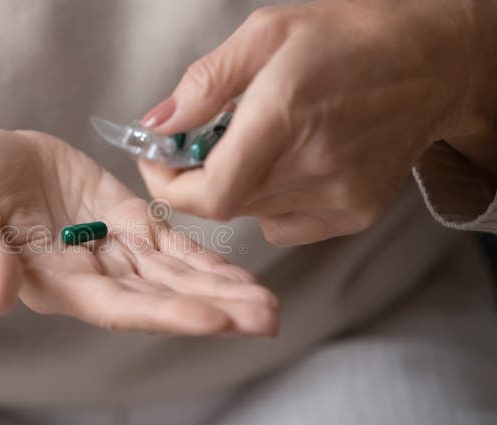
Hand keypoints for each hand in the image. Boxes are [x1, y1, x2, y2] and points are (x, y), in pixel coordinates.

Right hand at [0, 129, 277, 335]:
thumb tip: (0, 299)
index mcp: (55, 282)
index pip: (119, 306)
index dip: (166, 313)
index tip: (215, 321)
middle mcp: (92, 274)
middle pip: (160, 297)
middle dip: (213, 309)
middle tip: (267, 319)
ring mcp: (112, 246)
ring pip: (174, 273)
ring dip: (221, 288)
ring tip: (266, 303)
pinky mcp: (124, 216)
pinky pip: (170, 240)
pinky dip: (205, 257)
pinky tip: (239, 273)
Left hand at [138, 0, 496, 245]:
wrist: (432, 62)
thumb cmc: (347, 39)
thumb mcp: (266, 33)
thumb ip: (204, 83)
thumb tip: (157, 124)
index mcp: (284, 117)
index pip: (209, 194)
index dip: (170, 187)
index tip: (158, 161)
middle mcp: (312, 168)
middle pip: (225, 202)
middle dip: (200, 173)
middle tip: (211, 135)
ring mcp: (337, 198)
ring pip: (251, 212)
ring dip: (239, 182)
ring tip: (266, 137)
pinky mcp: (354, 214)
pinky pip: (283, 224)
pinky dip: (270, 201)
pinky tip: (292, 163)